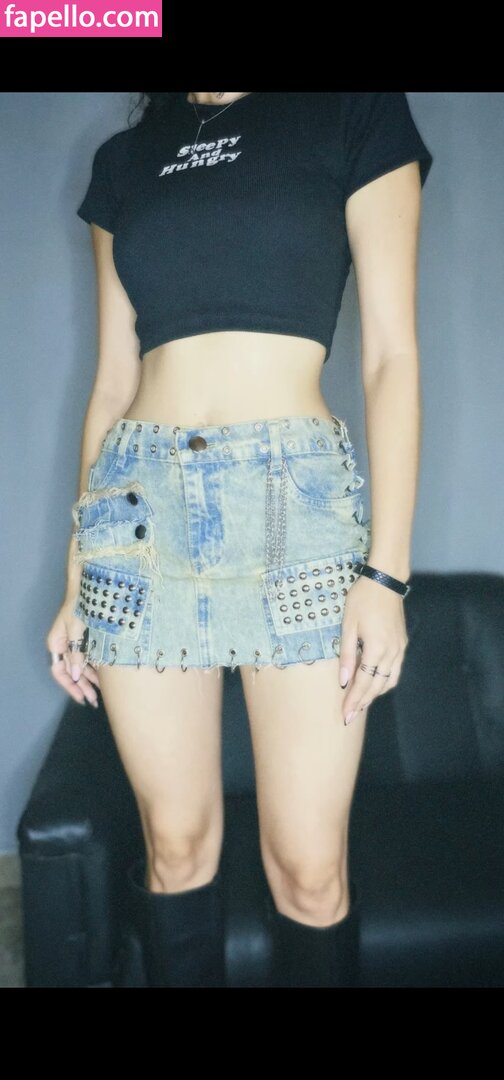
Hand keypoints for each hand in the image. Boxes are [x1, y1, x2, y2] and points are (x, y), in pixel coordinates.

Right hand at [46, 601, 100, 708]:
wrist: (91, 587)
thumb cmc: (80, 604)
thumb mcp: (76, 628)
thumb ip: (76, 652)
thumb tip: (75, 675)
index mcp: (56, 644)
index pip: (59, 671)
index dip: (69, 686)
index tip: (81, 697)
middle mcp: (63, 646)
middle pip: (70, 672)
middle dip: (81, 687)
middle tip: (93, 700)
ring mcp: (74, 643)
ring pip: (79, 667)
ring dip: (89, 680)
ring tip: (100, 693)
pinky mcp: (84, 640)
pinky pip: (87, 659)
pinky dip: (94, 669)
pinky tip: (103, 678)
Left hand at [338, 575, 408, 724]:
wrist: (385, 581)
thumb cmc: (362, 599)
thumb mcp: (348, 625)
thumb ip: (347, 655)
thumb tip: (343, 682)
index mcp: (376, 647)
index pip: (364, 682)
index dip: (353, 700)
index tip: (344, 715)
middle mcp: (392, 652)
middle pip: (377, 686)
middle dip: (363, 703)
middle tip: (349, 717)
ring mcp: (400, 648)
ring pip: (389, 680)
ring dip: (375, 694)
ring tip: (360, 704)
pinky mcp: (402, 644)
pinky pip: (395, 670)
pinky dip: (384, 682)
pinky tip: (374, 685)